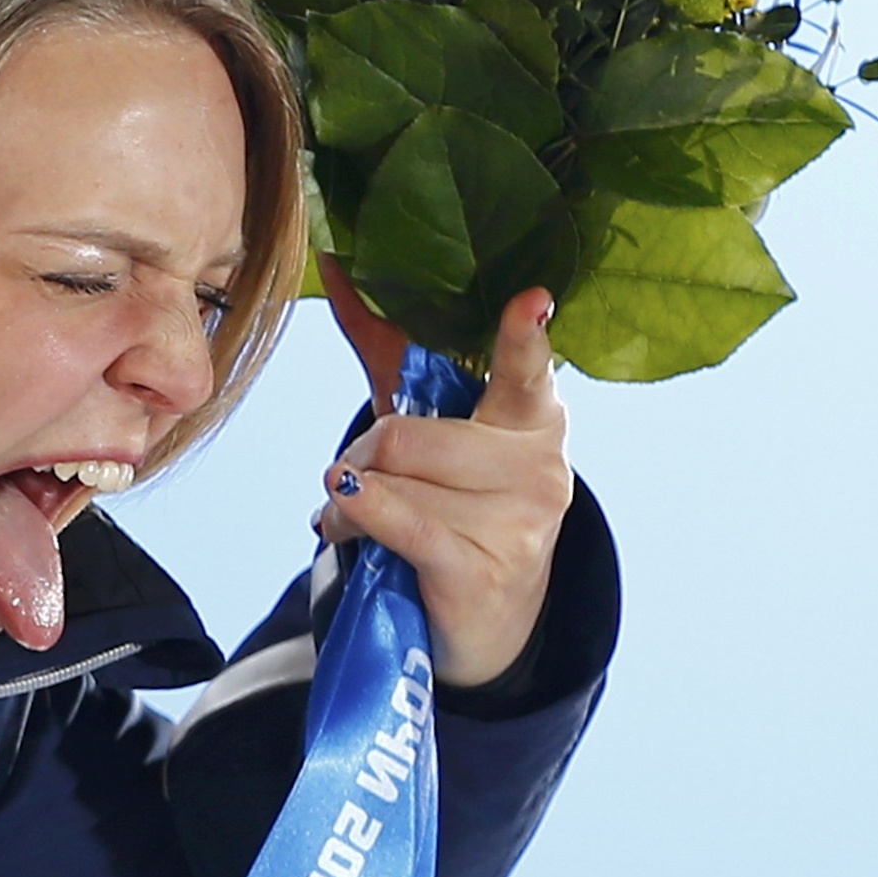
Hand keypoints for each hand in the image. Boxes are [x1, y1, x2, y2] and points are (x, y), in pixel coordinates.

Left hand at [316, 278, 571, 688]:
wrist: (483, 619)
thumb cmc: (452, 503)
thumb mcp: (430, 422)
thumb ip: (389, 346)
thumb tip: (336, 257)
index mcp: (536, 416)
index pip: (528, 370)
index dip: (523, 337)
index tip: (531, 301)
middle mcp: (541, 466)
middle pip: (404, 433)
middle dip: (361, 455)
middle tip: (360, 476)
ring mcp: (519, 523)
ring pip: (390, 480)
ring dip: (349, 500)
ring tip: (360, 514)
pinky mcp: (484, 571)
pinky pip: (394, 523)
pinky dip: (352, 521)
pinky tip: (345, 526)